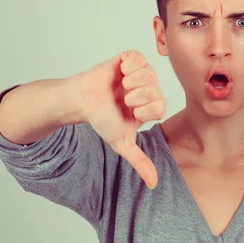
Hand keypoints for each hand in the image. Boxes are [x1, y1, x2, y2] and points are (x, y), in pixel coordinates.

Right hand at [73, 50, 165, 188]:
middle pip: (154, 89)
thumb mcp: (122, 142)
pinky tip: (119, 73)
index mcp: (154, 106)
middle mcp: (152, 88)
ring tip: (120, 86)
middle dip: (133, 97)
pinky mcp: (131, 58)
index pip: (160, 106)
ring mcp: (142, 72)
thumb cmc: (103, 120)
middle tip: (122, 99)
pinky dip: (126, 66)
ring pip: (148, 73)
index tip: (130, 112)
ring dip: (129, 82)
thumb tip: (154, 184)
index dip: (142, 110)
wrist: (83, 101)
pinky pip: (137, 57)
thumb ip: (140, 161)